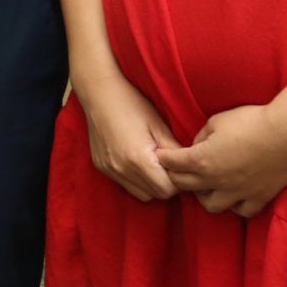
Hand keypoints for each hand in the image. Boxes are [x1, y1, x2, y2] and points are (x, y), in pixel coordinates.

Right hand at [77, 74, 182, 202]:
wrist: (98, 91)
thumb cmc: (131, 103)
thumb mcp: (158, 125)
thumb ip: (174, 151)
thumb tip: (189, 168)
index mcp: (138, 160)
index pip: (167, 189)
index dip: (178, 180)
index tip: (180, 166)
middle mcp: (121, 169)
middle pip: (155, 194)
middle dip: (166, 184)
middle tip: (170, 164)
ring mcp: (109, 169)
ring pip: (140, 194)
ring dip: (151, 184)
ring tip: (154, 163)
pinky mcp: (101, 166)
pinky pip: (125, 183)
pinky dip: (136, 178)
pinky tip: (137, 159)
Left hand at [155, 104, 286, 217]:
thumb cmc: (250, 121)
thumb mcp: (216, 121)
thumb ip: (200, 136)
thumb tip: (196, 146)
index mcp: (201, 160)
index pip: (172, 164)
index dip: (163, 158)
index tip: (161, 155)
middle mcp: (216, 181)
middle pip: (185, 186)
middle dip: (176, 176)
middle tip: (178, 168)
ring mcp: (238, 193)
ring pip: (211, 205)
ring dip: (203, 195)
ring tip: (206, 184)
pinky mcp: (259, 198)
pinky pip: (241, 211)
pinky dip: (234, 205)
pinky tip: (233, 194)